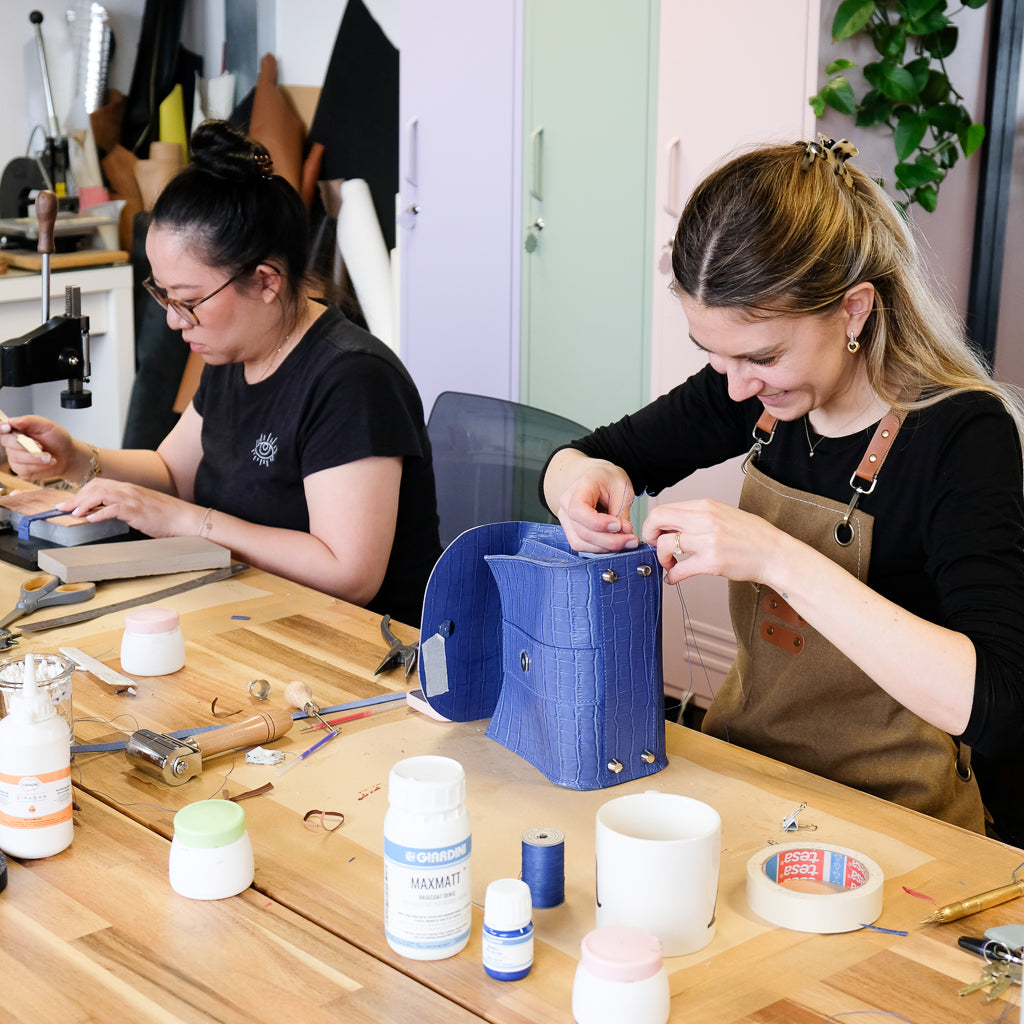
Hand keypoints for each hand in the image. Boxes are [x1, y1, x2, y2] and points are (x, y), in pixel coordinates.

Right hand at [0, 415, 72, 479]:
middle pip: (7, 442)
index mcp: (18, 429)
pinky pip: (23, 468)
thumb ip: (29, 421)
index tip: (7, 428)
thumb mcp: (47, 425)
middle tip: (41, 446)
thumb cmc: (58, 439)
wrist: (68, 456)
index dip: (1, 427)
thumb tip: (12, 421)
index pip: (2, 426)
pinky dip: (38, 466)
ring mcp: (15, 456)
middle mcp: (13, 442)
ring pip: (16, 457)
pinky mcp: (21, 469)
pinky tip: (47, 462)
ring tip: (49, 456)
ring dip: (36, 457)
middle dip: (25, 445)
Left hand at [57, 479, 204, 537]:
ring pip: (101, 494)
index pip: (99, 484)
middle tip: (63, 509)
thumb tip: (106, 514)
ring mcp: (133, 499)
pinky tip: (91, 520)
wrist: (186, 519)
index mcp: (130, 489)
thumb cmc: (167, 516)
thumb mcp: (143, 508)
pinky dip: (99, 513)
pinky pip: (113, 509)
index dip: (81, 493)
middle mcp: (129, 490)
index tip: (69, 503)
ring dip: (84, 504)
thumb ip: (125, 507)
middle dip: (76, 497)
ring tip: (73, 513)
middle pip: (95, 487)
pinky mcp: (137, 511)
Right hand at [550, 456, 639, 552]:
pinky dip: (601, 548)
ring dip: (606, 547)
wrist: (596, 477)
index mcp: (578, 488)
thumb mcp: (620, 486)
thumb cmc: (606, 478)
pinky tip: (615, 542)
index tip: (618, 525)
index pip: (578, 510)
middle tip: (632, 539)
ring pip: (581, 542)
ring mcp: (566, 520)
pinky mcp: (572, 531)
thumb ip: (621, 510)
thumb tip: (625, 532)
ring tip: (627, 541)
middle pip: (582, 531)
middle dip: (610, 540)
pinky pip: (583, 546)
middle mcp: (566, 505)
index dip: (598, 523)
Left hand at [641, 498, 787, 584]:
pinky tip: (673, 578)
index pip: (665, 508)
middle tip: (654, 545)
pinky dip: (671, 576)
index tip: (655, 534)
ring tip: (669, 563)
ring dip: (660, 557)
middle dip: (649, 534)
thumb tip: (672, 524)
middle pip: (658, 519)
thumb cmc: (752, 536)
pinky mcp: (712, 562)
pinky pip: (679, 569)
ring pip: (664, 544)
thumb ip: (698, 516)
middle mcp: (705, 519)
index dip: (654, 523)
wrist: (775, 553)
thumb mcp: (723, 514)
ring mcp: (708, 541)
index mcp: (706, 506)